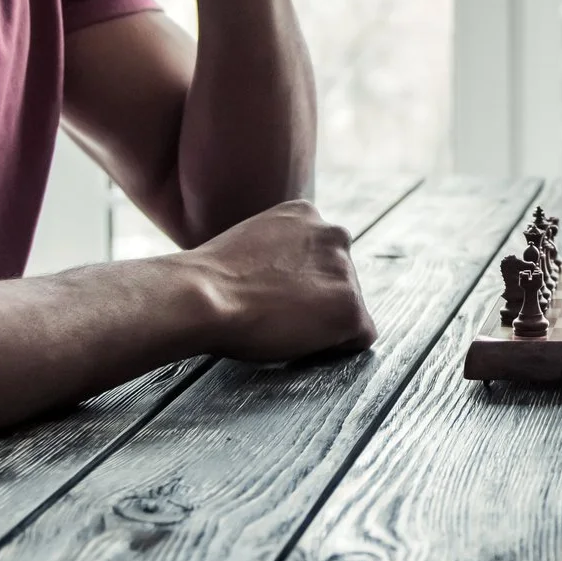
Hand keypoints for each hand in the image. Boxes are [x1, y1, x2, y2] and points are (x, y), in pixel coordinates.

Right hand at [185, 200, 377, 360]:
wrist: (202, 297)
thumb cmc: (210, 281)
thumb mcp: (251, 242)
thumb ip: (279, 250)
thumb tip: (283, 274)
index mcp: (307, 214)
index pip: (320, 255)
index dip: (298, 283)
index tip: (273, 294)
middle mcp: (334, 235)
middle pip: (338, 280)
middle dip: (316, 299)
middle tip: (275, 313)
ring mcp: (345, 271)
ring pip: (347, 308)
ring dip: (324, 322)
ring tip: (280, 326)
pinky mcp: (350, 307)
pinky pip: (359, 336)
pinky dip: (335, 347)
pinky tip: (299, 342)